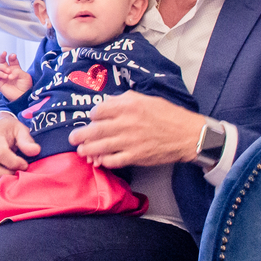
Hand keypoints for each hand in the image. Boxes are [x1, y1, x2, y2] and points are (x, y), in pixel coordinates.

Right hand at [0, 52, 32, 100]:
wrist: (23, 97)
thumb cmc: (26, 87)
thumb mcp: (25, 76)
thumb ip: (18, 71)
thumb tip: (9, 73)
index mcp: (15, 68)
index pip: (11, 59)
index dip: (11, 56)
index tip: (13, 56)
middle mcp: (8, 71)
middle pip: (2, 60)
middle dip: (1, 56)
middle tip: (3, 53)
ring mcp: (3, 76)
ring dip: (1, 67)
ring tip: (7, 71)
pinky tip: (5, 76)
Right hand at [0, 113, 40, 190]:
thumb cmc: (8, 130)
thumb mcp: (19, 129)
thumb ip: (26, 140)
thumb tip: (35, 151)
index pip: (0, 153)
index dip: (14, 162)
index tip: (24, 164)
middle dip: (6, 174)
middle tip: (17, 173)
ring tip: (11, 176)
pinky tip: (2, 180)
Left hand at [68, 92, 205, 168]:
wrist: (187, 135)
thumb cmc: (167, 115)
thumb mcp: (145, 99)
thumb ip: (124, 100)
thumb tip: (107, 104)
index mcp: (128, 106)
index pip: (99, 111)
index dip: (93, 116)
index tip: (93, 119)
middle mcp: (126, 123)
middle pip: (95, 130)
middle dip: (80, 135)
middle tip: (73, 138)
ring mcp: (130, 141)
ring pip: (100, 147)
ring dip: (87, 150)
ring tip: (81, 150)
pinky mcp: (136, 156)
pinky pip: (113, 160)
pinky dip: (104, 161)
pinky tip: (99, 160)